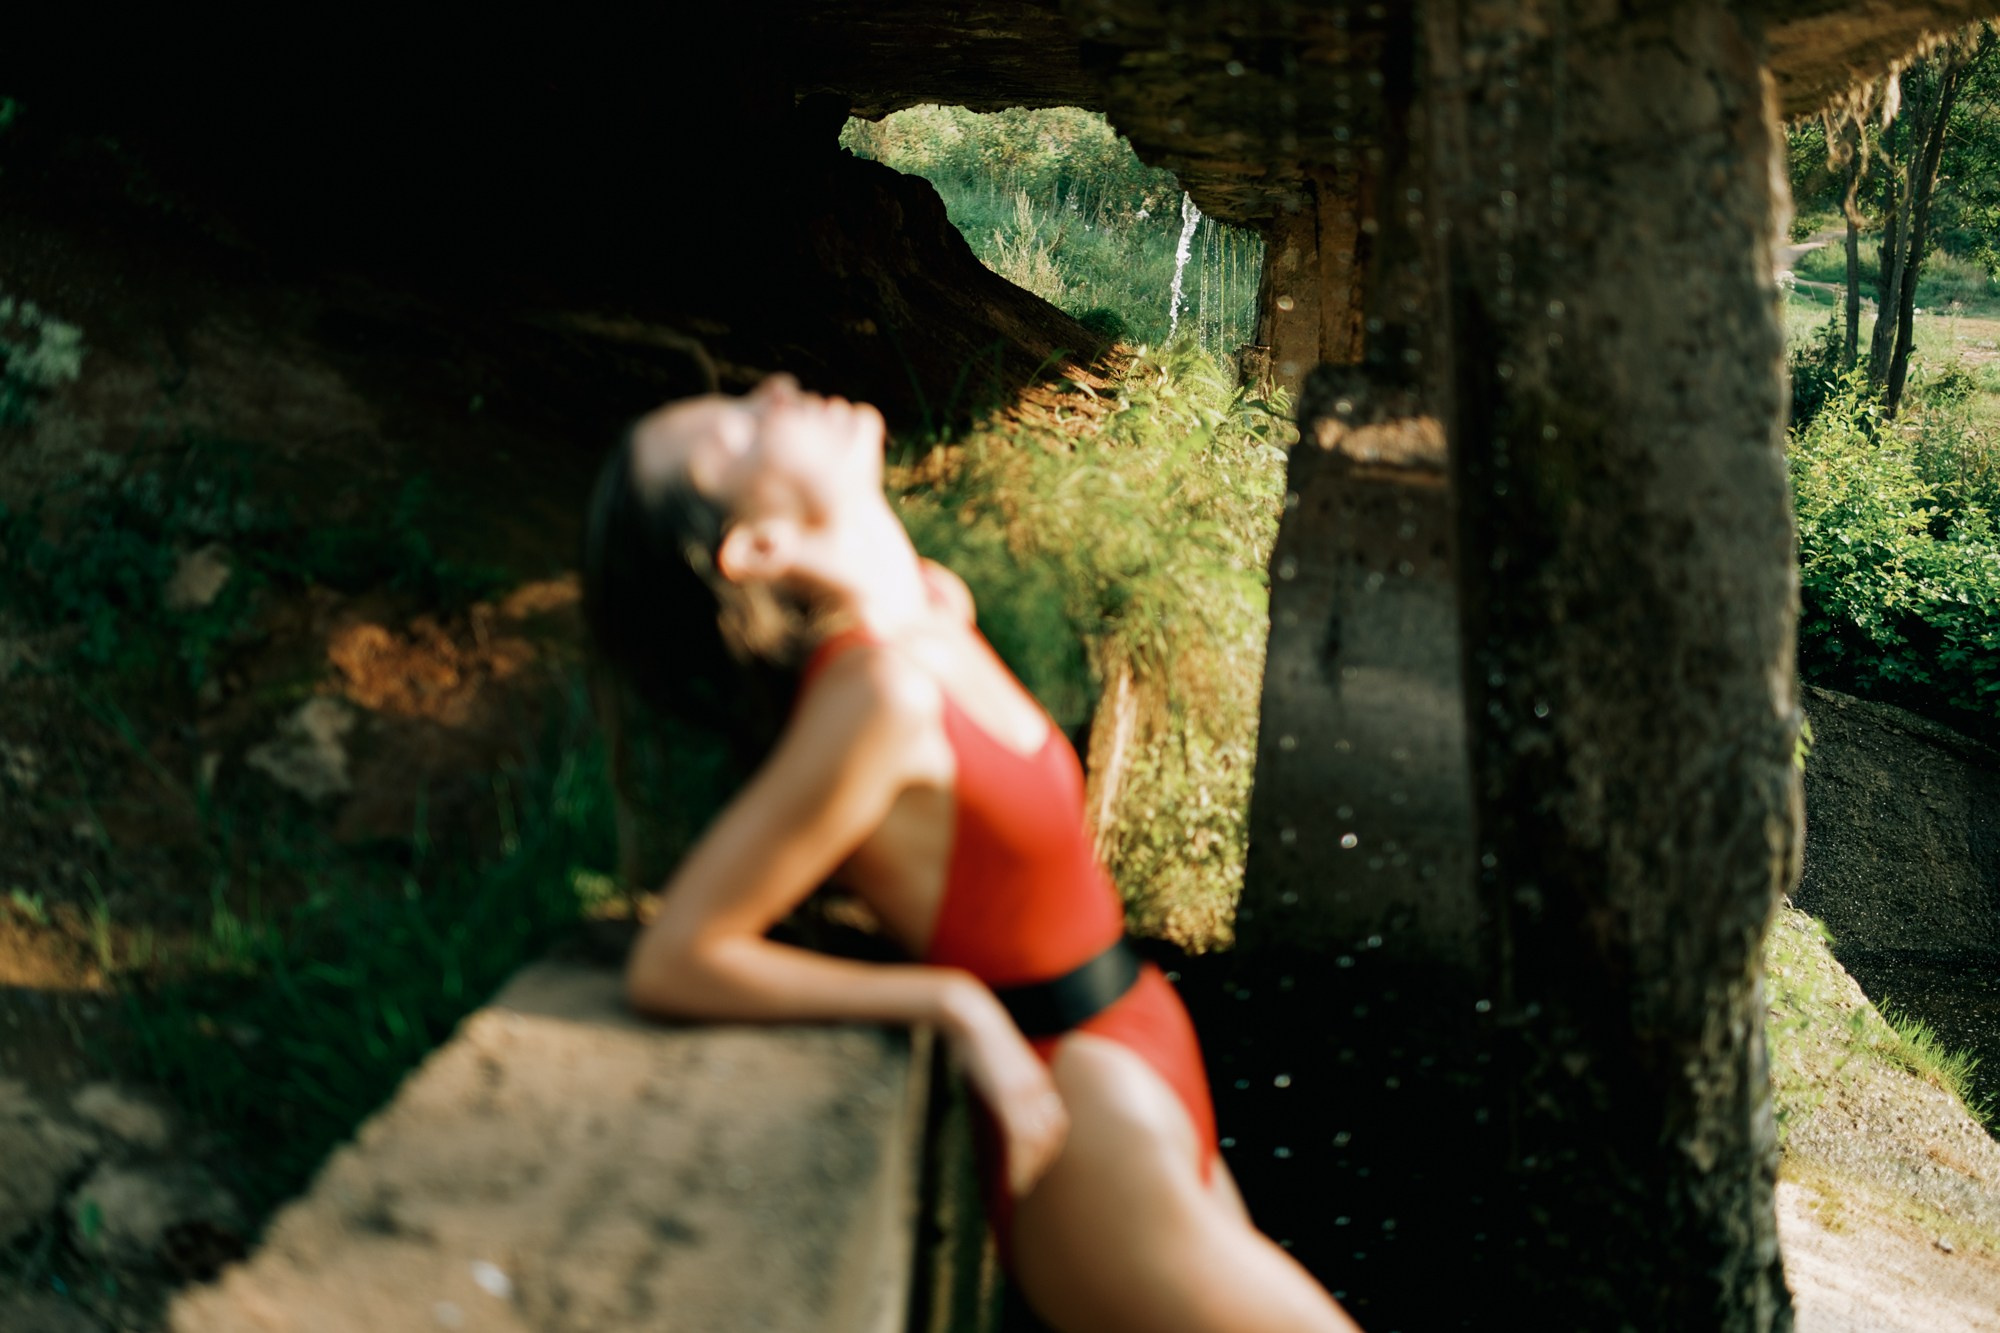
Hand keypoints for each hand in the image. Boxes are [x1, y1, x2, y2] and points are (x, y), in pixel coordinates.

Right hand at [939, 980, 1069, 1196]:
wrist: (966, 1011)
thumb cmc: (972, 1033)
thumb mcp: (993, 1059)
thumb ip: (999, 1078)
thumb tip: (990, 1092)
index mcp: (1035, 1077)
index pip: (1055, 1121)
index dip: (1049, 1147)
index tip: (1034, 1167)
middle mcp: (1037, 1087)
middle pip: (1053, 1135)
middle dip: (1044, 1163)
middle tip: (1027, 1186)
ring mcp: (1025, 1092)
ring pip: (1040, 1142)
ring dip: (1032, 1169)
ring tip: (1019, 1191)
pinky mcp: (1009, 1096)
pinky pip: (1021, 1139)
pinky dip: (1020, 1164)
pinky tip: (1012, 1181)